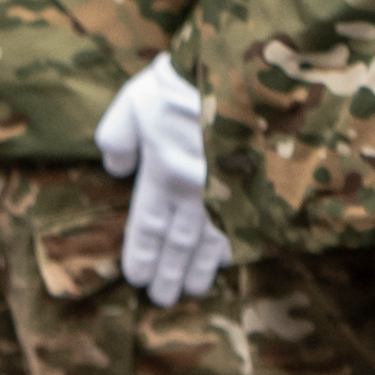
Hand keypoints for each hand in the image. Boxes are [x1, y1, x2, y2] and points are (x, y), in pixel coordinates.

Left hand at [102, 57, 226, 305]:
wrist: (247, 75)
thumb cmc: (185, 83)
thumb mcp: (135, 100)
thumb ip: (117, 136)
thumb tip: (115, 168)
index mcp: (164, 173)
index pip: (148, 224)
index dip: (142, 253)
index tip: (136, 278)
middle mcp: (197, 193)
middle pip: (179, 242)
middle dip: (169, 272)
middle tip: (162, 300)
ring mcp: (231, 194)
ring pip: (212, 242)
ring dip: (199, 268)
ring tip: (192, 291)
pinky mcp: (260, 190)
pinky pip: (246, 228)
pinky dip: (236, 248)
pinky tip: (230, 261)